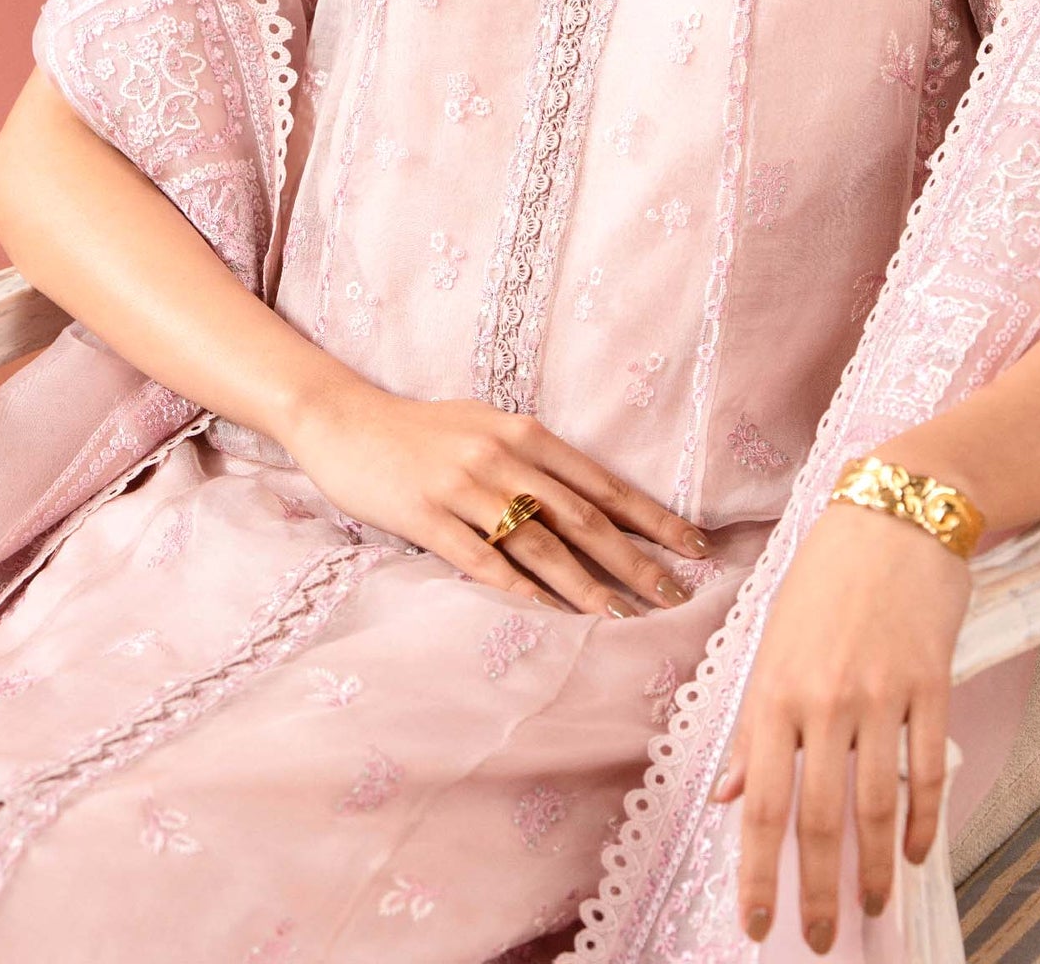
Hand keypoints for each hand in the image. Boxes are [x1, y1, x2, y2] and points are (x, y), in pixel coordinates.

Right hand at [278, 373, 710, 616]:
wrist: (344, 419)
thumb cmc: (422, 429)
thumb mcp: (487, 427)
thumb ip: (535, 459)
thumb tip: (591, 502)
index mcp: (525, 434)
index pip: (603, 484)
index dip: (653, 518)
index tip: (695, 547)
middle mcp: (503, 457)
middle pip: (582, 518)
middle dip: (635, 561)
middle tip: (674, 597)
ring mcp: (463, 486)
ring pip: (539, 545)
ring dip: (586, 587)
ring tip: (623, 621)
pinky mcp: (426, 515)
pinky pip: (480, 560)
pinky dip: (519, 590)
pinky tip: (550, 616)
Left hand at [708, 499, 969, 951]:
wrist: (894, 512)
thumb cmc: (825, 576)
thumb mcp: (771, 642)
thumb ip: (751, 725)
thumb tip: (726, 796)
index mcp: (775, 690)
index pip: (762, 803)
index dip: (758, 873)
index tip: (757, 925)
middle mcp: (825, 699)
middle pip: (818, 817)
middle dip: (816, 891)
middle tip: (819, 939)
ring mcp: (883, 693)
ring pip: (877, 805)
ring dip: (876, 868)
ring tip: (872, 905)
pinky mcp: (932, 683)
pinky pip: (928, 769)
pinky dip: (925, 821)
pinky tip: (919, 853)